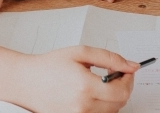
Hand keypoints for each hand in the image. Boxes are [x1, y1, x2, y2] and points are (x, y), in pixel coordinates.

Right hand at [17, 46, 137, 112]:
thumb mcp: (81, 53)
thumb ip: (109, 58)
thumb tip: (132, 65)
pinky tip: (93, 93)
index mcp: (85, 86)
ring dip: (113, 97)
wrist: (27, 82)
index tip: (126, 71)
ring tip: (100, 83)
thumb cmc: (50, 66)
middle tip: (115, 74)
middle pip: (120, 103)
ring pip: (111, 111)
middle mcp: (83, 106)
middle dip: (123, 86)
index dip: (129, 80)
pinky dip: (102, 106)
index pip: (122, 91)